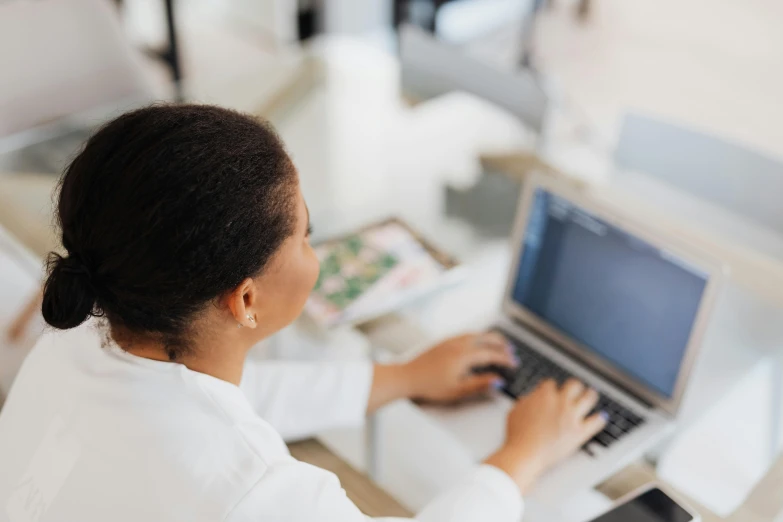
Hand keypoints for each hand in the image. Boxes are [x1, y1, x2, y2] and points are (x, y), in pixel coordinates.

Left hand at [402, 333, 517, 402]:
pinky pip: (465, 335)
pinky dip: (477, 337)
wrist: (407, 377)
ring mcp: (449, 341)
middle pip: (485, 338)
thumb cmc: (429, 386)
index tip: (514, 364)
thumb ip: (480, 385)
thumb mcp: (458, 391)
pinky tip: (476, 342)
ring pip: (475, 334)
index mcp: (463, 356)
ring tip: (497, 344)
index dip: (505, 359)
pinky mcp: (443, 342)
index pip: (491, 354)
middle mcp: (458, 344)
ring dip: (489, 338)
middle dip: (500, 343)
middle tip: (511, 350)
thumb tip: (498, 381)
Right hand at [485, 379, 606, 493]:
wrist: (525, 454)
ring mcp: (572, 416)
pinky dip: (600, 418)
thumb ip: (525, 401)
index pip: (551, 384)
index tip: (552, 391)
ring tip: (591, 395)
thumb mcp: (515, 411)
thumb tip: (531, 398)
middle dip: (574, 387)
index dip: (551, 388)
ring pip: (589, 397)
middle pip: (574, 385)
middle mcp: (560, 402)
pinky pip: (596, 422)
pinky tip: (602, 417)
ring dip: (590, 395)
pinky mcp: (580, 432)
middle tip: (575, 389)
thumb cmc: (517, 435)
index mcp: (543, 395)